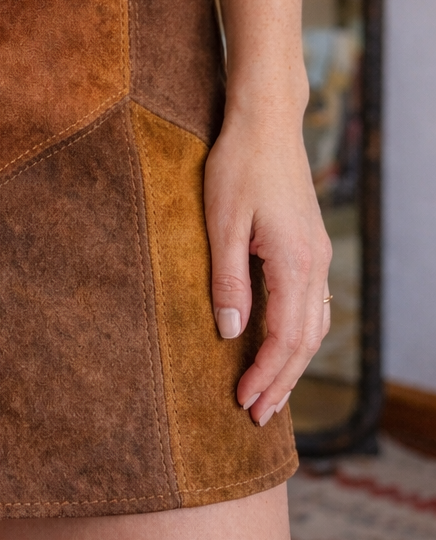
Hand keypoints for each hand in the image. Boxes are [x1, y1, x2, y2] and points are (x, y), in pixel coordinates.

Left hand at [203, 104, 331, 425]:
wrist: (266, 122)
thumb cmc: (238, 165)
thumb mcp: (221, 222)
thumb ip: (227, 280)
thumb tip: (229, 332)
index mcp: (295, 263)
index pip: (284, 338)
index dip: (263, 374)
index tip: (241, 401)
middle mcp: (315, 265)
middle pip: (305, 342)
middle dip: (281, 381)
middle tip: (257, 417)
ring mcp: (317, 255)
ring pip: (315, 326)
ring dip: (293, 364)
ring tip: (271, 394)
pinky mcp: (310, 246)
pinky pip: (314, 305)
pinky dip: (301, 335)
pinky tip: (285, 346)